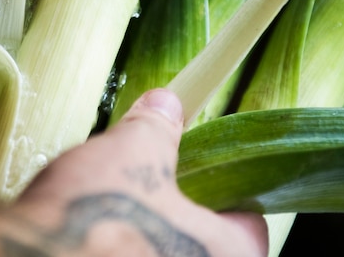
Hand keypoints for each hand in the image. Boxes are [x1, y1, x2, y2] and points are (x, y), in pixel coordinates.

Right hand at [14, 88, 267, 255]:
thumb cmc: (96, 216)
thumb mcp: (132, 152)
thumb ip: (157, 126)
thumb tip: (166, 102)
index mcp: (228, 255)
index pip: (251, 226)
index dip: (228, 194)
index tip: (204, 176)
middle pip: (206, 244)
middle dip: (180, 216)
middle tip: (155, 190)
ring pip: (165, 251)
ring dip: (148, 233)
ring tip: (117, 209)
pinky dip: (119, 246)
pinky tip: (92, 232)